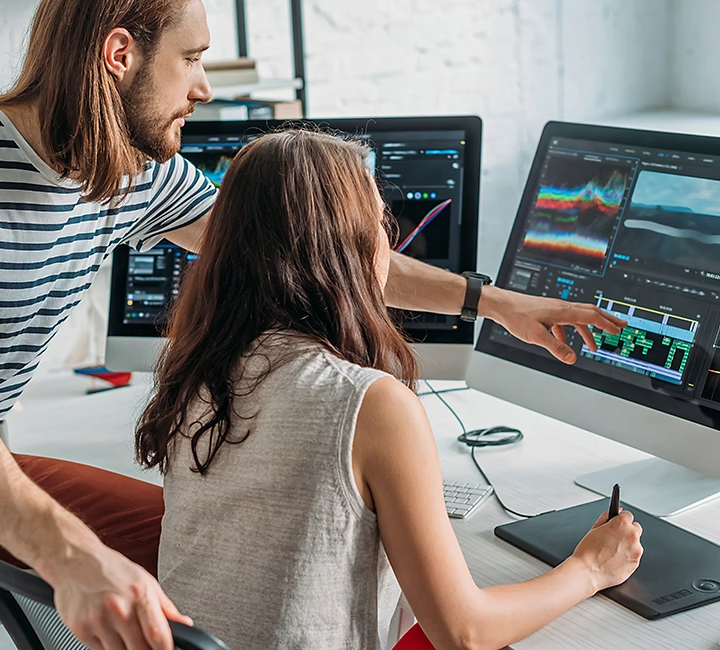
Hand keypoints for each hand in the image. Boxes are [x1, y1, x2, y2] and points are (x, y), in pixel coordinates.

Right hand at [52, 543, 191, 649]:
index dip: (166, 649)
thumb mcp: (146, 581)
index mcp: (140, 595)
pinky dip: (108, 646)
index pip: (158, 636)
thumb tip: (184, 624)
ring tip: (126, 634)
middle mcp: (119, 609)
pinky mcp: (81, 630)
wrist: (76, 561)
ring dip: (127, 649)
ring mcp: (99, 621)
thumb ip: (166, 607)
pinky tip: (109, 631)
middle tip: (146, 643)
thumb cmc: (112, 569)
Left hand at [479, 286, 626, 363]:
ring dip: (588, 330)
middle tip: (621, 326)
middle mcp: (561, 307)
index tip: (619, 330)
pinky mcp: (546, 312)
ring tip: (593, 345)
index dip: (606, 324)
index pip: (591, 316)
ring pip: (577, 317)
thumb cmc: (516, 316)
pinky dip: (569, 332)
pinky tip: (563, 342)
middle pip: (590, 312)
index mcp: (562, 311)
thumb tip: (572, 358)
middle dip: (606, 320)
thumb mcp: (536, 336)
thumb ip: (555, 347)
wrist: (501, 305)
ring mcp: (554, 308)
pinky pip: (563, 321)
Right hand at [571, 509, 642, 592]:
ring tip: (612, 551)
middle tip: (614, 538)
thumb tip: (614, 513)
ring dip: (628, 544)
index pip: (628, 514)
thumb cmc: (588, 551)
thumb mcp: (593, 528)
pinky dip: (627, 556)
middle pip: (635, 528)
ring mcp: (636, 550)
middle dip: (627, 531)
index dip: (620, 519)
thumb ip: (606, 518)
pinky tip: (615, 559)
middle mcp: (632, 535)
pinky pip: (634, 556)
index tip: (617, 524)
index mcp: (621, 524)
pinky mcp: (636, 563)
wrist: (588, 571)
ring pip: (635, 543)